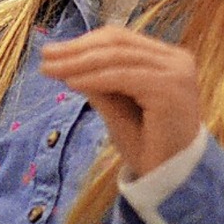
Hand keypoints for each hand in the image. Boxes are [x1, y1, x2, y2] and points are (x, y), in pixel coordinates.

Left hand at [40, 26, 201, 176]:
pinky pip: (122, 76)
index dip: (83, 42)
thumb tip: (62, 56)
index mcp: (167, 58)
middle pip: (117, 43)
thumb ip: (96, 78)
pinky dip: (94, 78)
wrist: (173, 184)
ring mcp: (177, 72)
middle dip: (76, 49)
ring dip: (78, 62)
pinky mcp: (171, 88)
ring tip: (50, 69)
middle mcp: (177, 60)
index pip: (119, 39)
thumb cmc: (147, 145)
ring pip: (116, 57)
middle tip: (45, 57)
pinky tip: (70, 82)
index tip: (52, 52)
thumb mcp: (115, 105)